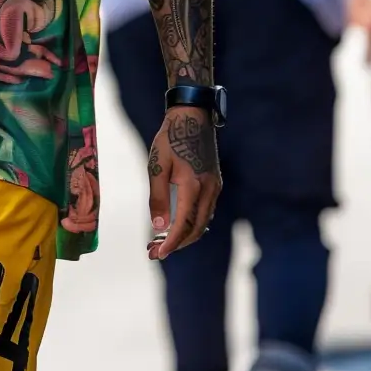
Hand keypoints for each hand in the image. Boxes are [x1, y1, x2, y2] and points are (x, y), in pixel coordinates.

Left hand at [145, 108, 221, 257]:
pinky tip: (179, 225)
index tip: (158, 254)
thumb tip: (158, 227)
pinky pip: (206, 212)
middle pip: (196, 229)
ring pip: (203, 223)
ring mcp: (215, 188)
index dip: (172, 243)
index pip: (184, 225)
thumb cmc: (170, 138)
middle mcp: (209, 191)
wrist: (192, 116)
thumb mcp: (157, 165)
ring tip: (162, 241)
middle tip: (155, 252)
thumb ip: (158, 197)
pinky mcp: (215, 184)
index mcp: (193, 186)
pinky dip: (194, 224)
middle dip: (176, 244)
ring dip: (185, 235)